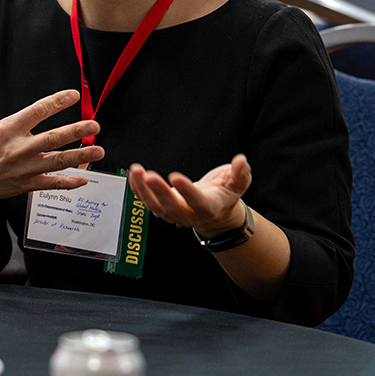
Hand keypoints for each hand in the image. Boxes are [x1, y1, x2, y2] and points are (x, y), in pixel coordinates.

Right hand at [0, 66, 104, 210]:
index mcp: (6, 130)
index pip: (36, 112)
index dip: (56, 102)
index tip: (73, 95)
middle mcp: (17, 150)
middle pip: (51, 139)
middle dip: (75, 131)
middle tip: (94, 125)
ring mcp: (23, 169)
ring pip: (56, 162)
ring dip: (79, 156)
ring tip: (98, 151)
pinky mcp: (25, 185)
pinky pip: (50, 184)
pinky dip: (67, 182)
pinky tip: (83, 179)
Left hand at [128, 154, 251, 236]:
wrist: (215, 214)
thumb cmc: (225, 195)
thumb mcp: (238, 184)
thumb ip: (240, 173)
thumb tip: (241, 160)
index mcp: (209, 208)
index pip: (197, 201)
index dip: (186, 191)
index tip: (175, 177)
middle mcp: (189, 214)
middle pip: (172, 207)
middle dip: (160, 191)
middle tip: (149, 175)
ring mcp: (173, 214)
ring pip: (155, 206)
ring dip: (143, 190)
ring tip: (136, 171)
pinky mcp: (162, 208)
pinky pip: (146, 201)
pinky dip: (137, 190)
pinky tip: (133, 175)